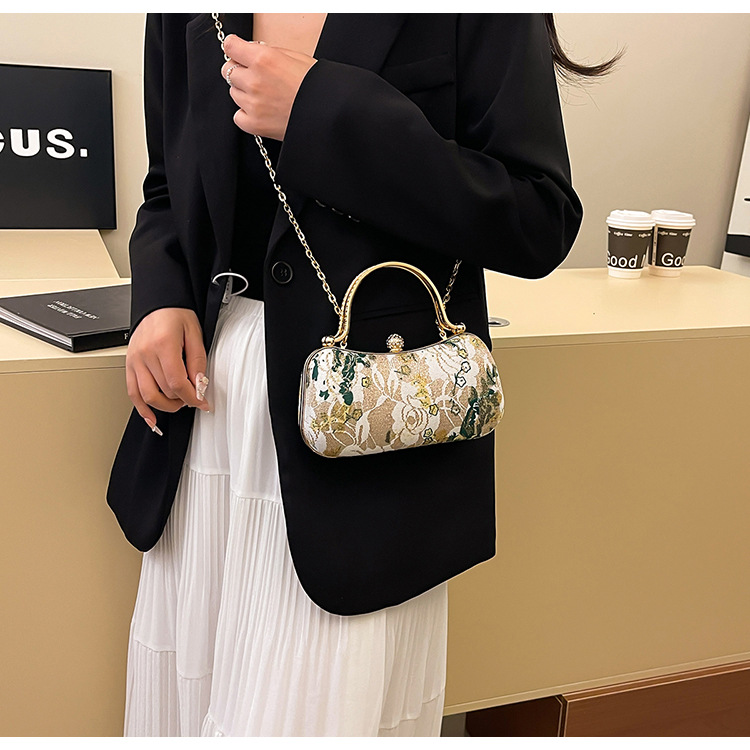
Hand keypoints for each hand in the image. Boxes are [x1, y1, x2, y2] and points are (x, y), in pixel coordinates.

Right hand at [126, 307, 211, 434]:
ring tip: (178, 403)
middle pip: (164, 391)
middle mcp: (145, 354)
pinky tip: (152, 419)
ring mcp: (134, 360)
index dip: (192, 397)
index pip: (177, 382)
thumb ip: (197, 361)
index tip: (202, 402)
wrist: (158, 304)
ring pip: (147, 396)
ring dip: (165, 406)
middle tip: (193, 398)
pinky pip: (132, 392)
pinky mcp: (129, 365)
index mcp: (163, 345)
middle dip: (182, 400)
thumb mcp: (195, 334)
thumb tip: (199, 385)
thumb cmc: (176, 315)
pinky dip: (142, 409)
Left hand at [221, 34, 317, 139]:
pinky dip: (246, 114)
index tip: (238, 52)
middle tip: (256, 77)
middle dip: (240, 71)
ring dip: (245, 93)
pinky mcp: (254, 124)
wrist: (329, 113)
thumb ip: (268, 52)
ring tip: (266, 96)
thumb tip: (252, 51)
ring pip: (234, 93)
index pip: (230, 47)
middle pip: (228, 71)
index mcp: (263, 59)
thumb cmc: (316, 86)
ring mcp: (253, 104)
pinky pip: (238, 116)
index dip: (234, 48)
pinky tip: (261, 112)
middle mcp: (254, 81)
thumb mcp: (295, 57)